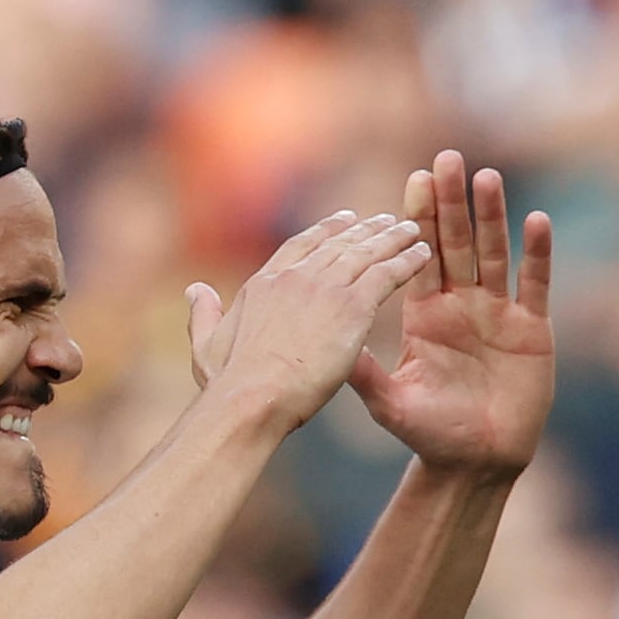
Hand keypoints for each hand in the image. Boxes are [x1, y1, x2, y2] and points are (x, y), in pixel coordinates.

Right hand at [186, 211, 430, 429]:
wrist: (252, 398)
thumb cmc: (229, 385)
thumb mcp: (208, 346)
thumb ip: (204, 315)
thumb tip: (195, 289)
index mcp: (264, 285)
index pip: (300, 248)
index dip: (324, 233)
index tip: (342, 223)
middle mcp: (295, 277)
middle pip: (337, 245)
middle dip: (364, 230)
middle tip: (385, 221)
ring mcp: (324, 288)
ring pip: (366, 253)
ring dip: (391, 239)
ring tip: (411, 230)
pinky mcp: (351, 306)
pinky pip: (386, 274)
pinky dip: (406, 261)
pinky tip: (423, 254)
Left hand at [347, 153, 553, 480]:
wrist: (475, 463)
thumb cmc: (430, 434)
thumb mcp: (389, 401)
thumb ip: (363, 370)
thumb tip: (328, 340)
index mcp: (426, 314)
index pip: (419, 257)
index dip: (418, 219)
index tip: (413, 178)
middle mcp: (462, 305)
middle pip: (456, 243)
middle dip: (450, 202)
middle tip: (446, 158)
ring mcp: (498, 314)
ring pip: (495, 255)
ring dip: (491, 216)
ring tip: (486, 177)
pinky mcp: (531, 330)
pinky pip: (535, 285)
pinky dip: (537, 254)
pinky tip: (537, 221)